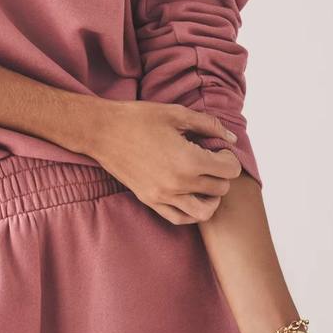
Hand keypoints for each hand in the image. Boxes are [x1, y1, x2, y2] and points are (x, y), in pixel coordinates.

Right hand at [84, 99, 242, 223]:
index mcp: (189, 160)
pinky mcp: (150, 200)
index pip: (229, 170)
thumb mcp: (177, 114)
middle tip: (210, 159)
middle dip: (221, 173)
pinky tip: (190, 195)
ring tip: (205, 182)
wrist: (101, 131)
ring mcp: (163, 196)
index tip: (218, 148)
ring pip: (204, 212)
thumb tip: (231, 138)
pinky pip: (180, 218)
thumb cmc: (138, 118)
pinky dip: (191, 212)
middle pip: (220, 189)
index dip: (229, 157)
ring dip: (211, 198)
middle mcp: (179, 184)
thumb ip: (209, 125)